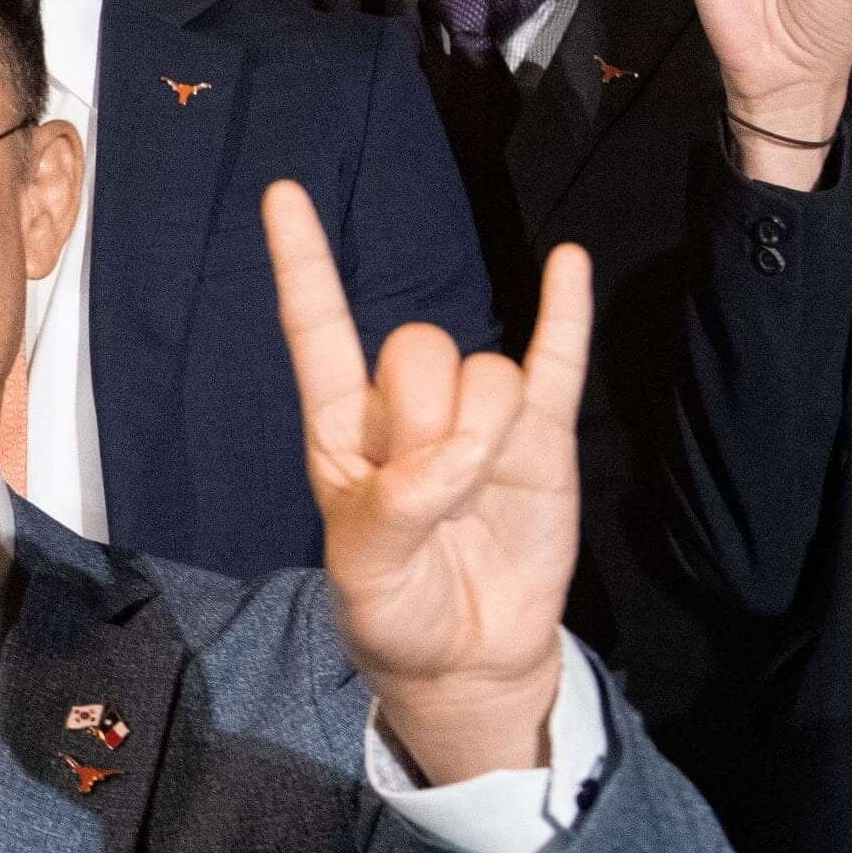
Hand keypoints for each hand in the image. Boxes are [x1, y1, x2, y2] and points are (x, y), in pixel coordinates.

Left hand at [270, 188, 589, 787]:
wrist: (470, 659)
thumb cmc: (397, 613)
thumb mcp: (367, 577)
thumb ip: (394, 512)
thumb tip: (455, 457)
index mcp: (342, 430)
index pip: (318, 330)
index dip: (304, 263)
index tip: (282, 193)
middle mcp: (407, 410)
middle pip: (417, 349)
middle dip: (427, 415)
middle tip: (432, 490)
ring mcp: (479, 417)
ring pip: (483, 368)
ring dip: (485, 429)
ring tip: (476, 493)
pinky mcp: (542, 437)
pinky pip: (556, 360)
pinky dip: (565, 312)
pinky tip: (569, 261)